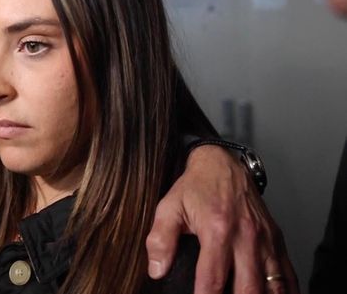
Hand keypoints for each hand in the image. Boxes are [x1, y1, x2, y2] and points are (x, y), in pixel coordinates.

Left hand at [145, 144, 298, 293]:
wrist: (222, 164)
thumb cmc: (196, 187)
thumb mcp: (168, 207)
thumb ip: (160, 239)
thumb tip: (157, 270)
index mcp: (217, 230)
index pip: (212, 278)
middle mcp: (246, 237)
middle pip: (248, 288)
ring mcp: (265, 240)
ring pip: (273, 286)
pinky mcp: (277, 240)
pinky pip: (288, 274)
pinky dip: (284, 291)